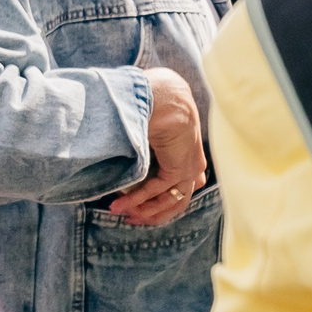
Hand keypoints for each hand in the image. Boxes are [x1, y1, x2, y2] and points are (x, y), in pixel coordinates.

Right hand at [111, 66, 206, 224]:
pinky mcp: (180, 169)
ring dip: (144, 210)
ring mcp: (190, 168)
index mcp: (188, 152)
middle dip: (152, 212)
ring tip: (121, 214)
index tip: (139, 206)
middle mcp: (193, 163)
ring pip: (171, 202)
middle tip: (130, 218)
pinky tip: (121, 205)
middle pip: (177, 200)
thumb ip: (142, 134)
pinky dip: (138, 200)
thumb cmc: (153, 99)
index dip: (160, 200)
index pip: (180, 185)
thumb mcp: (149, 120)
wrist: (162, 93)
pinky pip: (158, 191)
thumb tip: (118, 138)